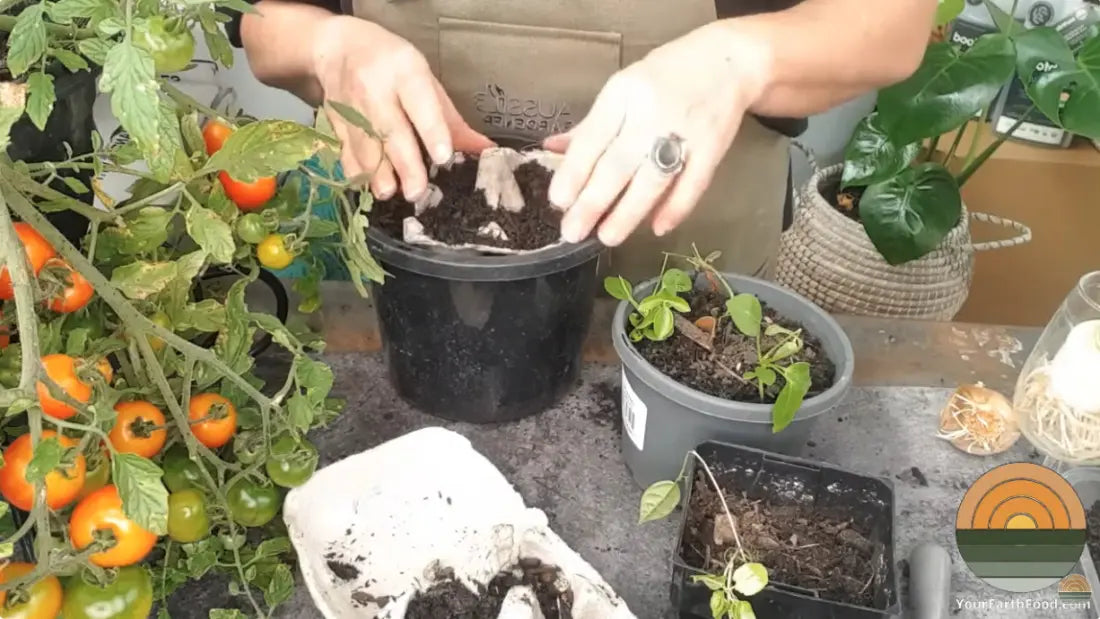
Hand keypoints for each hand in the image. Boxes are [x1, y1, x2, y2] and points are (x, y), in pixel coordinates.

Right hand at [311, 17, 493, 200]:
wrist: (339, 48)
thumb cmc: (393, 66)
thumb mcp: (426, 81)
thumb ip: (452, 120)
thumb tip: (484, 150)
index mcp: (405, 72)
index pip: (421, 103)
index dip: (432, 131)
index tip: (443, 158)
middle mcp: (376, 87)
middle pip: (391, 130)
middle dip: (404, 164)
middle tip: (417, 192)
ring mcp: (351, 105)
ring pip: (365, 144)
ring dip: (377, 172)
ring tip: (389, 193)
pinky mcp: (334, 120)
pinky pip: (345, 149)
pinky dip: (356, 170)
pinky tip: (367, 185)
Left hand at [545, 22, 770, 245]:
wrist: (728, 61)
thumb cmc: (667, 77)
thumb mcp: (624, 89)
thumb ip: (591, 125)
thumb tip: (551, 150)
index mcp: (623, 93)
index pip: (593, 138)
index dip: (574, 172)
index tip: (557, 201)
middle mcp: (652, 111)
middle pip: (618, 163)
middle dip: (592, 202)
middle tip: (572, 231)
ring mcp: (685, 130)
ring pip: (652, 179)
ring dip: (628, 212)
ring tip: (606, 237)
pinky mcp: (713, 147)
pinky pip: (693, 184)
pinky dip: (676, 207)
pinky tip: (658, 228)